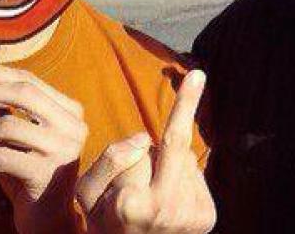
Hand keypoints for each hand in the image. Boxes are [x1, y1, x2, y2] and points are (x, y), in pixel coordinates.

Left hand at [0, 64, 87, 233]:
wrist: (50, 219)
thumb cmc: (31, 174)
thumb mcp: (25, 138)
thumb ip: (11, 111)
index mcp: (70, 111)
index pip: (29, 79)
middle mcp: (72, 126)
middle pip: (21, 93)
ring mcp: (62, 149)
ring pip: (6, 124)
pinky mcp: (46, 174)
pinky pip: (1, 158)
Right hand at [75, 70, 213, 232]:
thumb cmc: (104, 223)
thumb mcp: (87, 194)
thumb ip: (109, 160)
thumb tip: (144, 138)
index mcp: (133, 205)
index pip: (144, 147)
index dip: (131, 149)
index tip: (198, 75)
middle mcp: (168, 210)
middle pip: (172, 148)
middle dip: (155, 154)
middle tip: (140, 186)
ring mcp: (191, 216)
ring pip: (187, 160)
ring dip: (170, 168)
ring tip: (152, 197)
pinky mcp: (207, 217)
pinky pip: (196, 176)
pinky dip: (183, 180)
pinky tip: (168, 202)